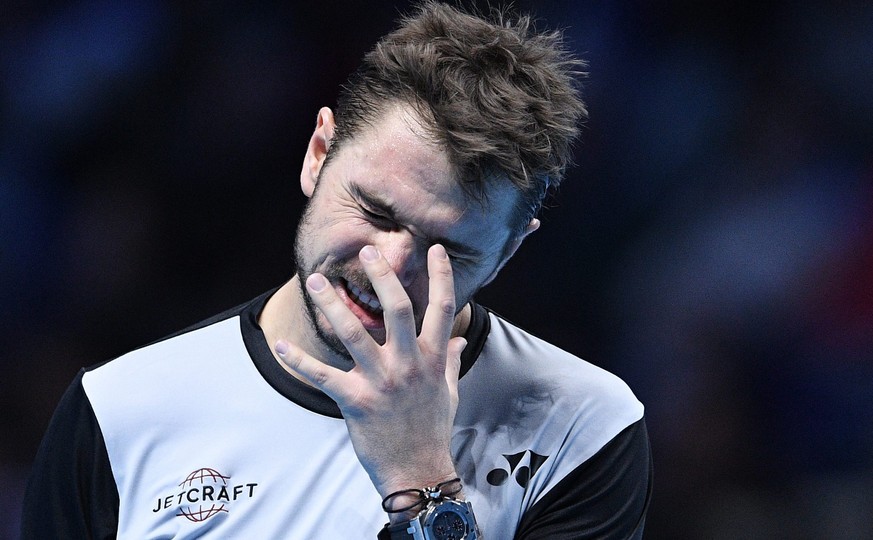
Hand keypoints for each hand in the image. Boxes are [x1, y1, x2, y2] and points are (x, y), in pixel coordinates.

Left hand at [275, 243, 466, 509]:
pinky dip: (297, 359)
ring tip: (317, 281)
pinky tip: (279, 344)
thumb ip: (449, 362)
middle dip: (382, 276)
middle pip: (397, 309)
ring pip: (353, 332)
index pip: (442, 309)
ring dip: (332, 303)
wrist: (417, 469)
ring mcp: (380, 381)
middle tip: (367, 251)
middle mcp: (407, 364)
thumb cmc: (432, 428)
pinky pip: (320, 375)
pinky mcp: (354, 399)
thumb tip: (459, 341)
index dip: (441, 276)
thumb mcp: (448, 392)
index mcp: (431, 359)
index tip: (435, 248)